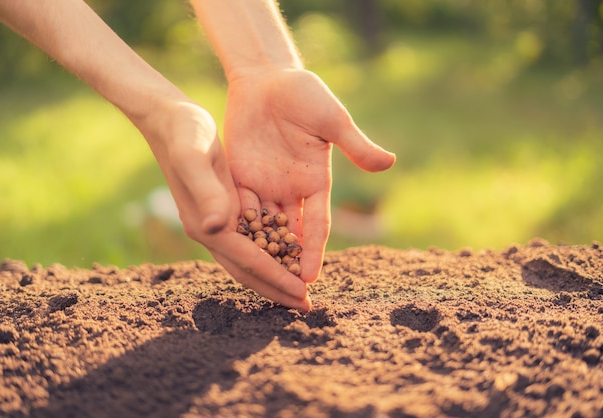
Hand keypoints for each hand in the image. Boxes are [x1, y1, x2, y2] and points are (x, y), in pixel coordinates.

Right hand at [137, 99, 311, 310]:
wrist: (169, 119)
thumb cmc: (183, 133)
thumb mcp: (195, 157)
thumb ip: (207, 191)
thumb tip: (218, 227)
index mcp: (207, 224)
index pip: (249, 260)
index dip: (277, 279)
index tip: (303, 294)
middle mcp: (211, 229)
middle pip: (248, 270)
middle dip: (277, 289)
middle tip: (307, 307)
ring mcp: (216, 221)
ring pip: (250, 259)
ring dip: (274, 277)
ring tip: (299, 290)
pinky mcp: (224, 208)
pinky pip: (249, 241)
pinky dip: (269, 254)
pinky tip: (286, 255)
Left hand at [224, 68, 395, 282]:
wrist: (267, 77)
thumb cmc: (304, 93)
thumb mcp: (331, 119)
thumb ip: (354, 144)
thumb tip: (389, 163)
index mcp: (316, 181)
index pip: (316, 225)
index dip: (314, 251)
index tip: (310, 279)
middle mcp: (291, 190)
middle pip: (289, 235)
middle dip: (287, 263)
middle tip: (284, 294)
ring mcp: (265, 185)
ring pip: (262, 228)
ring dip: (260, 253)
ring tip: (254, 282)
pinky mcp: (240, 176)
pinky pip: (238, 209)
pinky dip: (236, 229)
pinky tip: (229, 250)